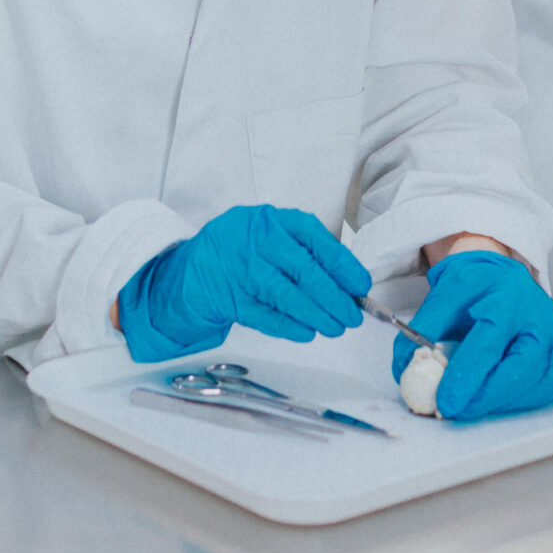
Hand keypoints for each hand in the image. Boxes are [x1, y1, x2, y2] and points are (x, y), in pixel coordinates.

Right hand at [116, 205, 369, 361]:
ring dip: (316, 315)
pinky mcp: (228, 299)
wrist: (191, 267)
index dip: (342, 263)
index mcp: (270, 219)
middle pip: (304, 270)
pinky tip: (307, 332)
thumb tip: (346, 282)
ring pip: (286, 295)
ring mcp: (239, 270)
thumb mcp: (268, 233)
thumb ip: (301, 249)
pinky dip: (289, 326)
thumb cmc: (241, 249)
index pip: (314, 238)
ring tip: (335, 327)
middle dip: (334, 296)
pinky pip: (264, 315)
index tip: (360, 285)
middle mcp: (254, 240)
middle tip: (352, 315)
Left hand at [389, 250, 552, 419]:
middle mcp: (536, 316)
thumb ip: (419, 333)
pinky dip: (530, 399)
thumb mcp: (440, 299)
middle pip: (521, 368)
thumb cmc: (473, 288)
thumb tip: (404, 371)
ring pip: (543, 381)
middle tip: (458, 410)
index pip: (487, 345)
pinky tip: (503, 398)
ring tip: (475, 404)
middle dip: (487, 397)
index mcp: (504, 297)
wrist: (498, 274)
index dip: (466, 379)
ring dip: (506, 402)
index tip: (444, 402)